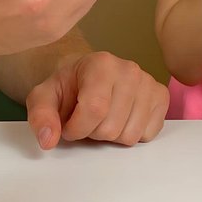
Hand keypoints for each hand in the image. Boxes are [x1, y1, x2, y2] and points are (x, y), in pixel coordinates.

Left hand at [26, 51, 169, 147]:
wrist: (87, 77)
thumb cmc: (69, 87)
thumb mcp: (44, 97)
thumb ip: (40, 116)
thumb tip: (49, 138)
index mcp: (101, 63)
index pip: (94, 109)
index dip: (77, 128)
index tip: (69, 126)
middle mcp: (129, 69)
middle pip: (111, 127)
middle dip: (94, 133)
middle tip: (88, 120)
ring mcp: (148, 82)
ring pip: (130, 135)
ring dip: (113, 136)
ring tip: (104, 118)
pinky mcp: (161, 97)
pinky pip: (147, 134)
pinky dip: (132, 134)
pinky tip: (122, 118)